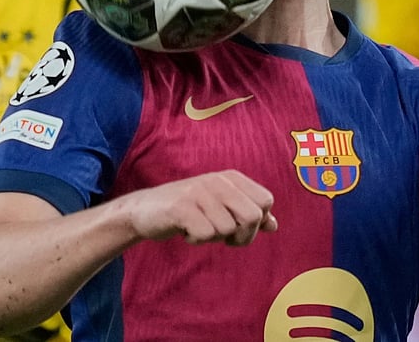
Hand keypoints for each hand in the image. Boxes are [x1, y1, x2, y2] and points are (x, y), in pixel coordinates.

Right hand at [118, 170, 278, 246]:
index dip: (257, 222)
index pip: (266, 201)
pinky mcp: (182, 207)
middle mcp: (218, 180)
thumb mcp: (221, 208)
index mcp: (231, 178)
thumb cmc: (188, 211)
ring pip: (228, 229)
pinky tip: (185, 231)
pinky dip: (196, 240)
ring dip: (213, 238)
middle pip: (253, 216)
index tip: (237, 225)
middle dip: (241, 236)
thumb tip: (274, 225)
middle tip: (222, 236)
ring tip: (197, 227)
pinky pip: (205, 234)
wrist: (144, 210)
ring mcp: (200, 192)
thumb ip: (248, 214)